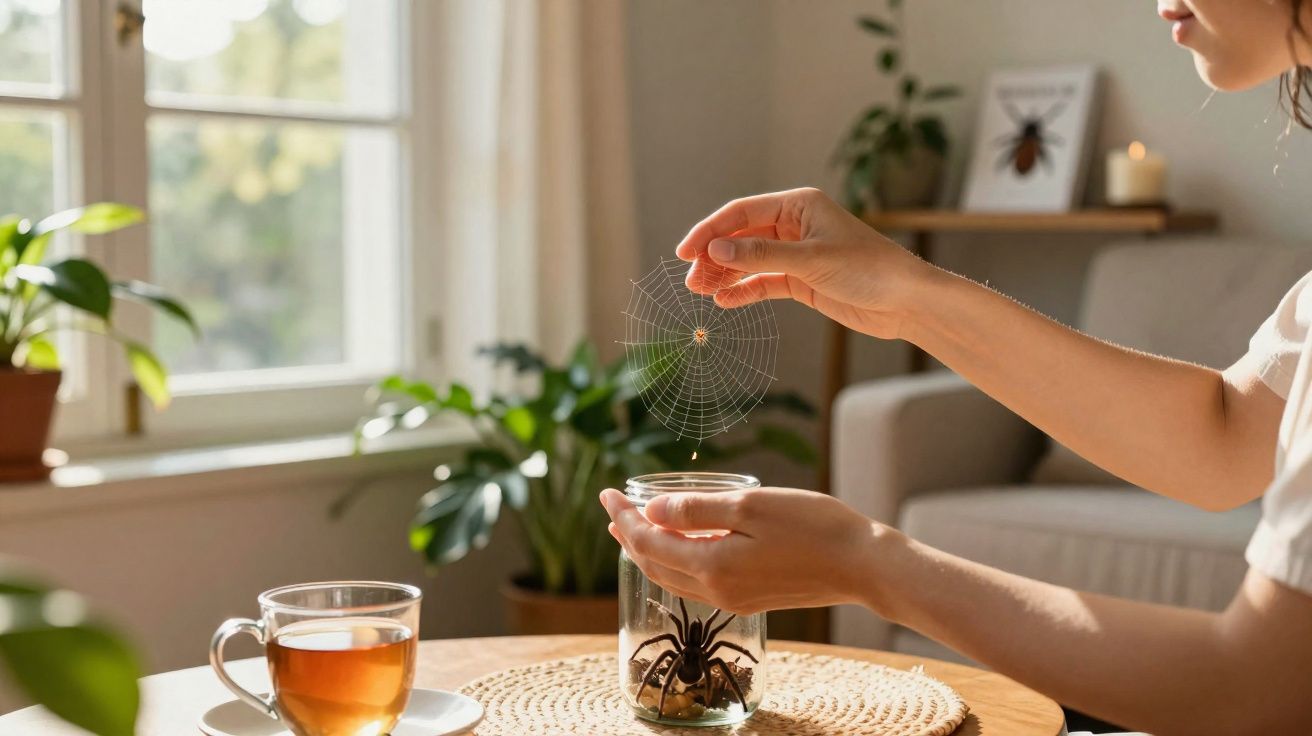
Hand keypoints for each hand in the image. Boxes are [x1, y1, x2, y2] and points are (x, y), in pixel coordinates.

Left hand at [599, 486, 893, 614]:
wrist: (863, 566)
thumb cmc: (814, 528)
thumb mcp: (751, 506)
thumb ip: (696, 510)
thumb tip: (652, 510)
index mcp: (712, 566)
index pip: (647, 543)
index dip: (622, 517)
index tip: (606, 493)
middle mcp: (717, 591)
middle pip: (654, 564)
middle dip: (628, 535)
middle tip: (612, 508)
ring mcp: (734, 599)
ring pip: (673, 577)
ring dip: (649, 551)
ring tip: (632, 528)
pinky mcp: (751, 599)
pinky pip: (696, 583)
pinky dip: (676, 562)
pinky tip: (679, 545)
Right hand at [677, 187, 937, 339]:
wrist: (905, 301)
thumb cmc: (868, 269)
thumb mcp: (810, 261)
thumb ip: (760, 255)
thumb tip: (716, 250)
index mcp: (798, 205)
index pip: (742, 212)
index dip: (710, 231)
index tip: (684, 252)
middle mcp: (795, 225)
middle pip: (741, 236)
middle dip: (714, 256)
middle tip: (691, 281)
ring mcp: (797, 253)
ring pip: (749, 261)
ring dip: (725, 275)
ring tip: (701, 293)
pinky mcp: (802, 280)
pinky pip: (764, 282)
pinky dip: (745, 291)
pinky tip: (725, 302)